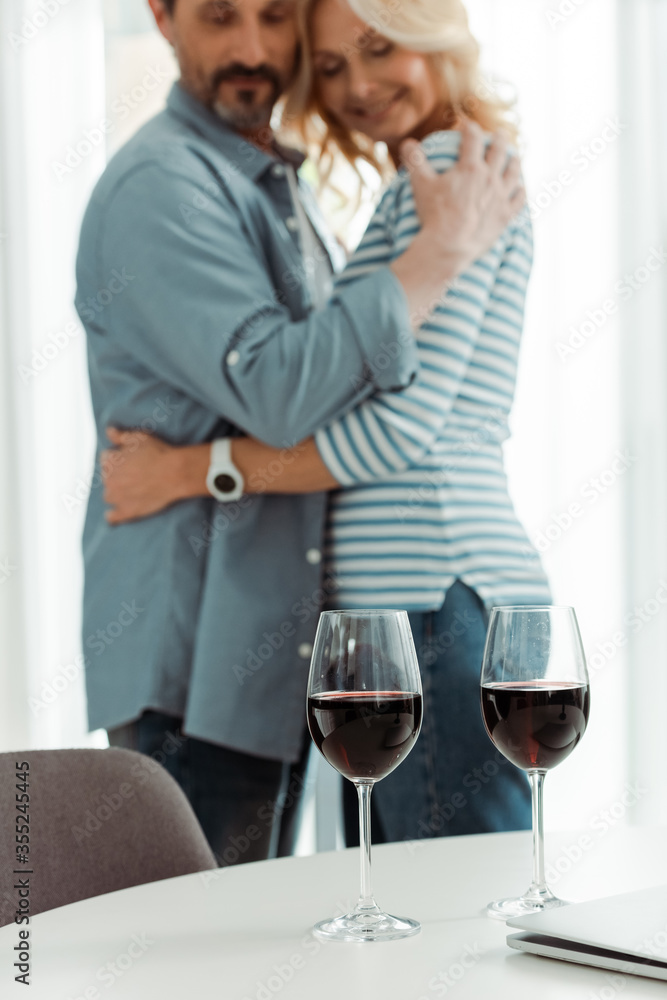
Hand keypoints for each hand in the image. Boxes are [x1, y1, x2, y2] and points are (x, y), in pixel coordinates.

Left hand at [102, 428, 184, 524]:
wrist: (175, 473)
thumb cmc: (158, 453)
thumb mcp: (138, 438)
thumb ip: (120, 435)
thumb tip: (108, 431)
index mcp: (110, 462)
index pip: (105, 458)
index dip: (117, 457)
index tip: (127, 458)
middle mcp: (109, 480)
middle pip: (107, 477)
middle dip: (116, 474)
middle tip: (133, 473)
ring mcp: (118, 497)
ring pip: (109, 496)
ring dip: (115, 492)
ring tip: (128, 490)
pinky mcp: (128, 511)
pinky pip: (113, 517)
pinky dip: (112, 516)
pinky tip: (114, 515)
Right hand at [400, 119, 524, 270]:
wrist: (449, 247)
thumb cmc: (433, 215)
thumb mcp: (420, 185)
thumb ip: (415, 161)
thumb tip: (406, 143)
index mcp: (470, 167)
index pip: (473, 138)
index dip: (469, 128)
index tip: (467, 126)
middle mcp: (489, 178)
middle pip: (499, 150)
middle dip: (499, 138)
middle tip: (500, 134)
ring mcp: (500, 197)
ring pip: (513, 172)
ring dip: (514, 161)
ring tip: (514, 157)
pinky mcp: (505, 216)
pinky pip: (519, 200)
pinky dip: (521, 191)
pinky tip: (521, 188)